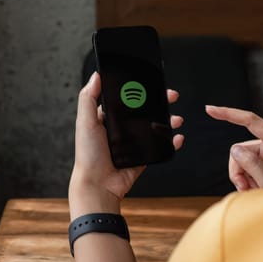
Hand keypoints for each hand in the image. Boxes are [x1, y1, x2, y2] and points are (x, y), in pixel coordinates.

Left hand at [68, 72, 183, 218]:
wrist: (98, 185)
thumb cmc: (88, 156)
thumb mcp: (85, 122)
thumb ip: (88, 98)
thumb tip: (95, 76)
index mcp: (108, 118)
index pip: (127, 99)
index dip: (140, 90)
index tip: (152, 84)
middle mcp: (121, 129)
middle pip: (145, 111)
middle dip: (160, 103)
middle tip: (171, 96)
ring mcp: (133, 143)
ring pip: (155, 127)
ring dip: (168, 121)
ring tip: (176, 119)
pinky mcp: (142, 156)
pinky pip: (159, 147)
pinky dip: (171, 142)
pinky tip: (177, 137)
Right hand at [206, 105, 262, 190]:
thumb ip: (253, 164)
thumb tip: (235, 149)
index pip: (250, 120)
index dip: (229, 114)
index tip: (209, 109)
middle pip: (239, 148)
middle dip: (239, 170)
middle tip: (248, 188)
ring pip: (238, 160)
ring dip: (241, 177)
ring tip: (252, 190)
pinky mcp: (261, 163)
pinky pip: (241, 167)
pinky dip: (243, 180)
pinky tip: (253, 189)